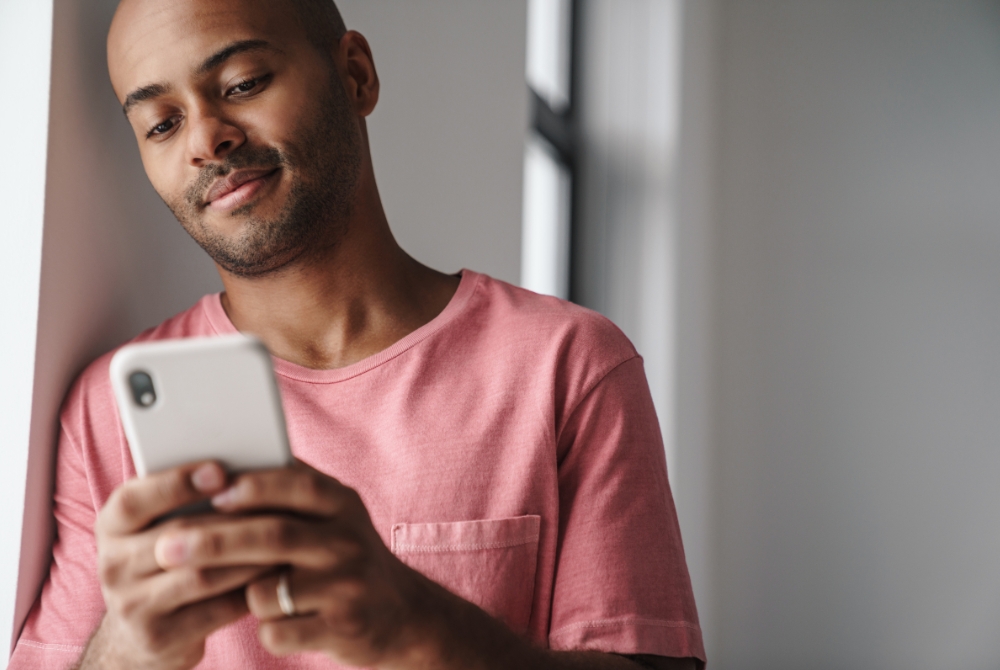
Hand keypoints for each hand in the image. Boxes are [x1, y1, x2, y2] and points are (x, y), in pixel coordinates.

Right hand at [82, 462, 268, 669]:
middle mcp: (113, 564)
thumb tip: (247, 461)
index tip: (220, 469)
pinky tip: (276, 575)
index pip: (135, 499)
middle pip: (179, 535)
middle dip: (233, 520)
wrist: (145, 632)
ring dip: (249, 556)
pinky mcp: (158, 637)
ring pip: (202, 575)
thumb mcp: (162, 525)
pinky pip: (215, 610)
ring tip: (286, 539)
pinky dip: (251, 590)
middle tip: (279, 505)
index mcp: (112, 524)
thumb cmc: (169, 559)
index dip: (176, 483)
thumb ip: (189, 497)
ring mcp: (131, 605)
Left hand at [153, 461, 426, 666]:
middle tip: (165, 548)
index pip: (298, 484)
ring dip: (241, 593)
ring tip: (246, 591)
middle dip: (214, 541)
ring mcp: (350, 587)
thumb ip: (291, 491)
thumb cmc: (346, 557)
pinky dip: (266, 628)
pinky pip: (278, 631)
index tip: (210, 492)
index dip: (253, 486)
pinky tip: (280, 621)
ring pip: (267, 589)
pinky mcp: (342, 629)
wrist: (402, 615)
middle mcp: (351, 542)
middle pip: (274, 536)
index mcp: (344, 504)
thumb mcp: (334, 516)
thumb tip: (222, 467)